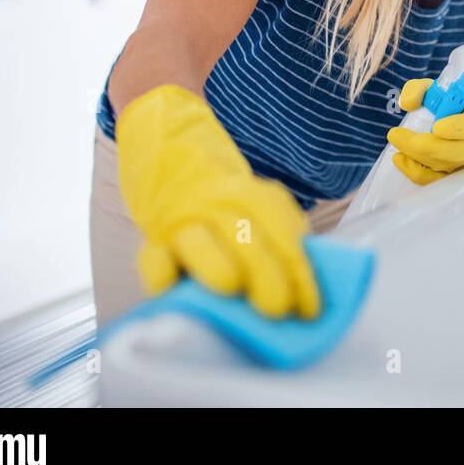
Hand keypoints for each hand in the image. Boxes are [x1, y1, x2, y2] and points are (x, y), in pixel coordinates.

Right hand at [115, 84, 320, 318]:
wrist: (168, 156)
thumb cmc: (224, 202)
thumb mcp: (257, 204)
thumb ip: (280, 236)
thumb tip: (305, 287)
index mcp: (250, 196)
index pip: (280, 228)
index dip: (298, 268)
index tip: (311, 307)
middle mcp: (217, 205)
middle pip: (243, 234)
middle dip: (264, 271)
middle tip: (277, 307)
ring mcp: (182, 222)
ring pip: (198, 242)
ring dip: (215, 265)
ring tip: (231, 288)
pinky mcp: (152, 241)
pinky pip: (152, 259)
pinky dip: (159, 274)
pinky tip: (171, 291)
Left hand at [386, 78, 463, 184]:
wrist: (435, 121)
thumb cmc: (438, 103)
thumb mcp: (428, 90)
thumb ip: (416, 90)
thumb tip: (409, 104)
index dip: (458, 127)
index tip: (436, 127)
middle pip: (460, 151)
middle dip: (427, 146)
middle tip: (396, 134)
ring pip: (446, 167)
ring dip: (417, 157)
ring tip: (397, 142)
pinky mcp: (452, 176)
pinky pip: (435, 181)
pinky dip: (415, 172)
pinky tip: (400, 158)